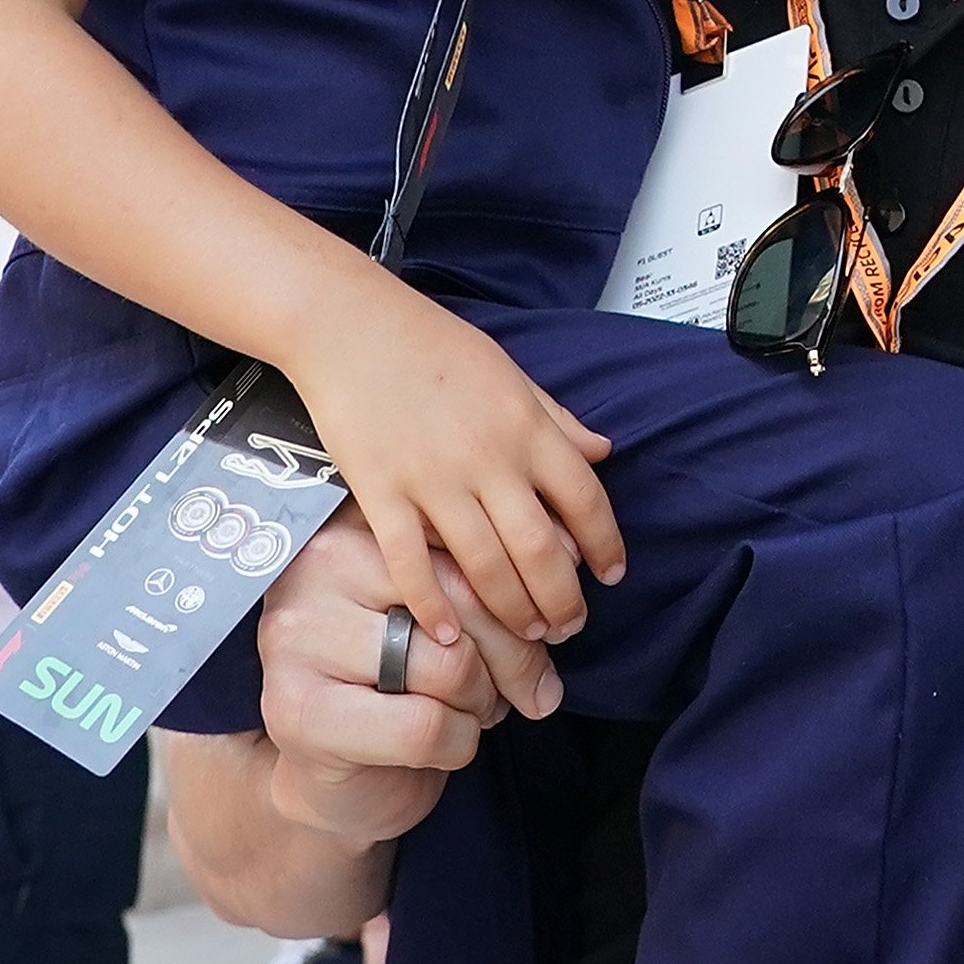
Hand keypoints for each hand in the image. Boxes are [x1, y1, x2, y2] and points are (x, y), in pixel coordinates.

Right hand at [258, 508, 559, 847]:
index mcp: (360, 522)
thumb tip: (573, 553)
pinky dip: (458, 744)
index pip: (470, 541)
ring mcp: (298, 638)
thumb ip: (493, 578)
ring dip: (484, 702)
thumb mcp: (447, 612)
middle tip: (534, 689)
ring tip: (478, 709)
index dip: (529, 590)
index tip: (555, 626)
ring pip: (449, 666)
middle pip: (466, 600)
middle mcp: (319, 565)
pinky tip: (445, 743)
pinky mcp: (300, 710)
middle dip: (519, 656)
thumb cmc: (404, 680)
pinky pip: (424, 726)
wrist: (339, 779)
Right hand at [291, 277, 619, 649]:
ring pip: (485, 566)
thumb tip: (603, 452)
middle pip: (540, 549)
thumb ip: (557, 418)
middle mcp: (488, 458)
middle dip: (561, 600)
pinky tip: (448, 636)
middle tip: (568, 628)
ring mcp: (432, 479)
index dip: (606, 545)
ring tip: (527, 637)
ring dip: (511, 611)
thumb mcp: (510, 372)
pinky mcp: (380, 494)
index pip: (585, 498)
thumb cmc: (433, 345)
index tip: (612, 576)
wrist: (351, 327)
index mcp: (526, 426)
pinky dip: (432, 605)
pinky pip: (412, 564)